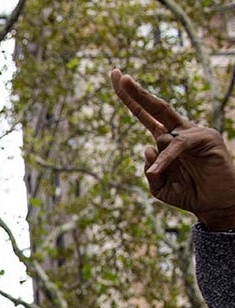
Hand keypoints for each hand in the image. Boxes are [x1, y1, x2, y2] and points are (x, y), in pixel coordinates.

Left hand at [111, 68, 234, 229]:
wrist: (215, 204)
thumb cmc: (189, 194)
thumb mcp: (159, 187)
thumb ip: (149, 170)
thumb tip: (147, 146)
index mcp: (165, 140)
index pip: (145, 114)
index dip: (131, 98)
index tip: (116, 78)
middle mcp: (179, 132)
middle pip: (155, 107)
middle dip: (135, 92)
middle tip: (120, 76)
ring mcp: (194, 132)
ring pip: (162, 135)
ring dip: (158, 159)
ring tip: (159, 175)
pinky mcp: (206, 138)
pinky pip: (177, 145)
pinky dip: (165, 159)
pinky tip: (158, 170)